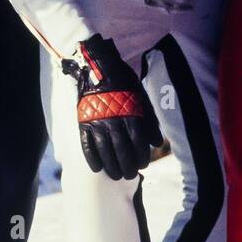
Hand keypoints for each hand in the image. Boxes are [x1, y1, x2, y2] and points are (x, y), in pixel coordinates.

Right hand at [62, 35, 161, 179]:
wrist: (99, 66)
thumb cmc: (123, 81)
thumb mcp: (141, 97)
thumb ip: (149, 120)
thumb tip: (157, 143)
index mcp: (131, 114)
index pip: (138, 143)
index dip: (141, 157)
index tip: (143, 165)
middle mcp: (114, 121)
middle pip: (122, 151)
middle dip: (127, 166)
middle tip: (129, 175)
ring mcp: (97, 122)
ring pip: (105, 151)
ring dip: (111, 166)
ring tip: (115, 176)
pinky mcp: (84, 121)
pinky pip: (87, 144)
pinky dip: (92, 158)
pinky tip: (97, 168)